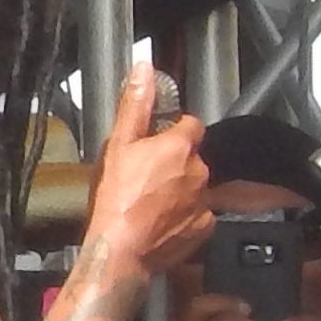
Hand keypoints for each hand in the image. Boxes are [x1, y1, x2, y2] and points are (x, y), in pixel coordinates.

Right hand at [86, 57, 217, 277]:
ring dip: (180, 190)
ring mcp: (204, 202)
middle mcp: (199, 171)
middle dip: (175, 163)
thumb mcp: (119, 144)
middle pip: (193, 158)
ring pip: (195, 187)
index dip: (174, 130)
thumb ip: (136, 104)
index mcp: (180, 146)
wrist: (120, 251)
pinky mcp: (204, 228)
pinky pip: (198, 215)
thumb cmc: (116, 199)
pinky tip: (160, 222)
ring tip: (149, 201)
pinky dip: (184, 217)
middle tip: (145, 175)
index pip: (191, 124)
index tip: (157, 140)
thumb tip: (144, 69)